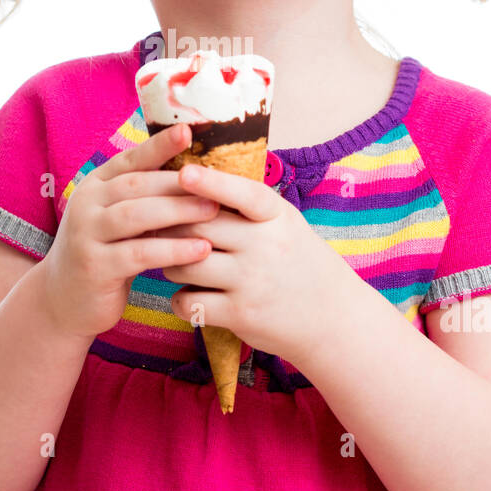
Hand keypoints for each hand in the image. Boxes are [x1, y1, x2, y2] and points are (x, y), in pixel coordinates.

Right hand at [38, 124, 219, 342]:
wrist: (63, 298)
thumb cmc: (105, 252)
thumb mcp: (118, 218)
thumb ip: (144, 197)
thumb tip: (196, 173)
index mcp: (95, 185)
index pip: (130, 159)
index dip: (159, 145)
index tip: (187, 131)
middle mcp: (86, 204)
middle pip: (136, 185)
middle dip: (178, 183)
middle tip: (217, 184)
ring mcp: (86, 235)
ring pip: (136, 215)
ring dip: (178, 212)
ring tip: (214, 211)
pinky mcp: (94, 266)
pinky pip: (138, 254)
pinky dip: (172, 250)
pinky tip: (201, 250)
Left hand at [159, 162, 351, 366]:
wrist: (331, 319)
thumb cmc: (298, 263)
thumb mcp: (285, 224)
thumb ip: (247, 206)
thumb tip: (194, 179)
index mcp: (277, 217)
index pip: (243, 194)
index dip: (212, 182)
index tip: (184, 172)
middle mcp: (265, 246)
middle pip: (198, 228)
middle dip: (171, 228)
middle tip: (159, 229)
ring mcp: (252, 281)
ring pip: (185, 264)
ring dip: (170, 264)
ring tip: (177, 264)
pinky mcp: (240, 315)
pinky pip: (189, 301)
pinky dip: (180, 299)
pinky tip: (190, 297)